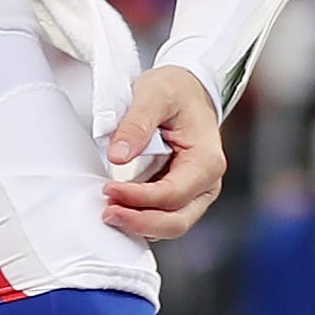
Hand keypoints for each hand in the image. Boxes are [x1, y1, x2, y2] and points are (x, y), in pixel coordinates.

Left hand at [102, 65, 225, 242]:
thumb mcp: (154, 94)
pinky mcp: (181, 195)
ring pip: (171, 225)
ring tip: (109, 211)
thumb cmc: (176, 90)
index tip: (109, 191)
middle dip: (140, 223)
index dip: (139, 198)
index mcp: (207, 160)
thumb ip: (136, 124)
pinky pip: (163, 217)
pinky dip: (142, 218)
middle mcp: (207, 183)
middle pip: (176, 221)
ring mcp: (196, 192)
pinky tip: (120, 208)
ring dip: (139, 224)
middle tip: (107, 213)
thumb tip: (118, 157)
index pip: (172, 193)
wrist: (188, 89)